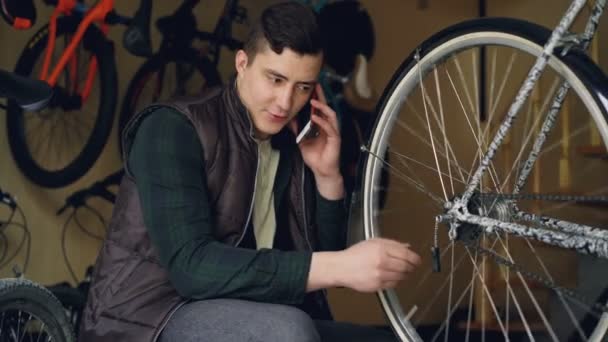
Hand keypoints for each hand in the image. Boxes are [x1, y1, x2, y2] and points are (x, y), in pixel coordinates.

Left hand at [288, 84, 342, 198]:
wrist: (322, 171)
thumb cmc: (315, 157)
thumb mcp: (302, 141)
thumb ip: (297, 130)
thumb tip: (290, 119)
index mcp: (321, 125)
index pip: (319, 108)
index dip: (316, 97)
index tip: (310, 87)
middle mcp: (328, 126)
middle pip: (326, 107)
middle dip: (321, 96)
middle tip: (316, 85)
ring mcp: (333, 132)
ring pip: (330, 115)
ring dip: (322, 107)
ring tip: (314, 100)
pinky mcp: (335, 139)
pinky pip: (330, 128)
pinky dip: (322, 121)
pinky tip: (315, 117)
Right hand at [336, 238, 420, 291]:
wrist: (341, 268)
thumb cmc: (355, 255)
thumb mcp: (373, 242)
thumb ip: (391, 243)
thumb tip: (407, 247)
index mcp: (381, 249)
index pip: (406, 255)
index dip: (415, 258)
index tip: (418, 260)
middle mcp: (382, 262)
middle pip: (406, 266)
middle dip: (412, 267)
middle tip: (412, 266)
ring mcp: (380, 275)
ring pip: (401, 276)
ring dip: (405, 274)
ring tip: (402, 271)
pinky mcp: (377, 285)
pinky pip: (394, 284)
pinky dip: (397, 281)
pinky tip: (392, 276)